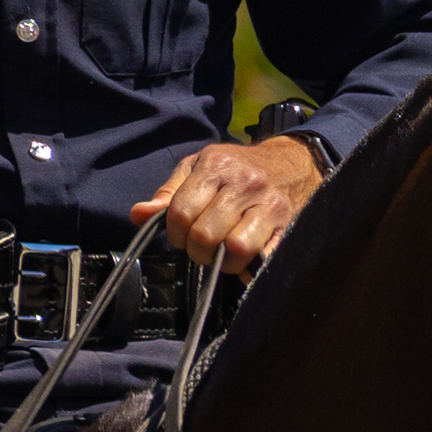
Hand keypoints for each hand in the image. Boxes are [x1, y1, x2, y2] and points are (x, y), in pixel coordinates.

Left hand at [133, 136, 323, 275]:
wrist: (293, 163)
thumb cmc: (237, 168)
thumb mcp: (198, 168)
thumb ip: (169, 194)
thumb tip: (139, 215)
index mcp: (216, 166)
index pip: (181, 213)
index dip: (175, 234)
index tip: (182, 236)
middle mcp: (244, 183)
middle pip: (205, 235)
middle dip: (198, 251)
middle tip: (203, 248)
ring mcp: (270, 205)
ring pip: (236, 249)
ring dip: (226, 262)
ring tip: (225, 255)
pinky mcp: (288, 225)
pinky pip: (265, 258)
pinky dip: (252, 267)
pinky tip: (247, 259)